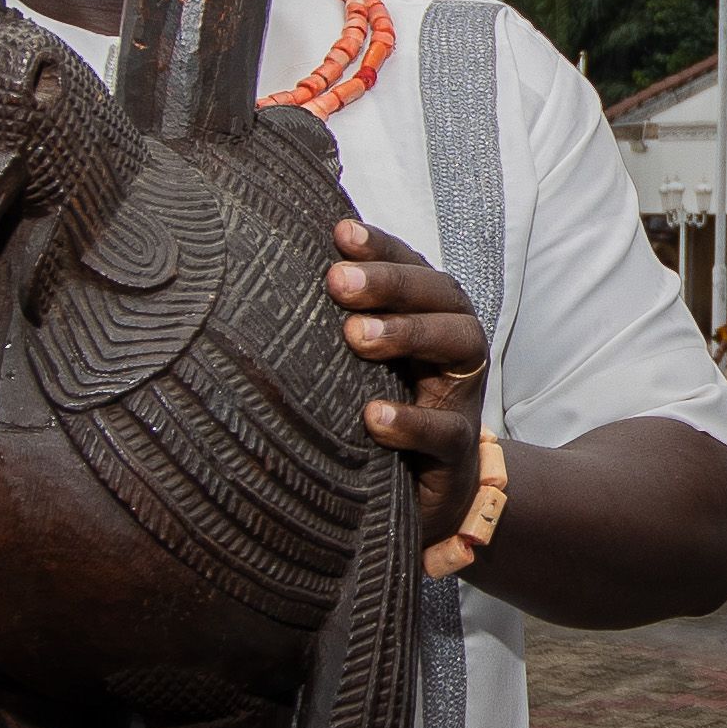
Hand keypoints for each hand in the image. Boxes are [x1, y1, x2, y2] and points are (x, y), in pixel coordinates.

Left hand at [333, 219, 489, 541]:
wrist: (426, 494)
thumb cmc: (381, 408)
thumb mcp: (360, 361)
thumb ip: (338, 320)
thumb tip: (266, 267)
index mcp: (429, 315)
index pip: (412, 266)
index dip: (381, 248)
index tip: (340, 233)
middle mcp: (452, 345)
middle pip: (440, 295)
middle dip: (391, 283)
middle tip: (337, 282)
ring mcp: (461, 396)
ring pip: (456, 346)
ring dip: (408, 333)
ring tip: (355, 336)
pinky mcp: (457, 451)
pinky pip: (444, 432)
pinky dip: (410, 422)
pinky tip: (373, 417)